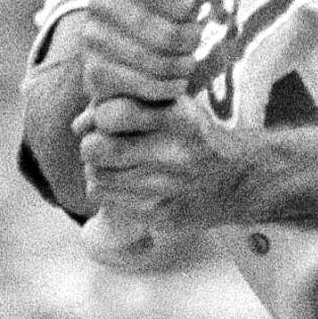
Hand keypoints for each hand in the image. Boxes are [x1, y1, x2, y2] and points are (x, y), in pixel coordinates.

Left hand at [77, 95, 244, 227]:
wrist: (240, 178)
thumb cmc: (194, 134)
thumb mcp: (171, 105)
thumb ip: (123, 104)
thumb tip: (77, 125)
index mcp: (179, 118)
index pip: (111, 114)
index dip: (101, 115)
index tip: (109, 118)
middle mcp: (175, 153)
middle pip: (96, 149)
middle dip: (92, 144)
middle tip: (103, 144)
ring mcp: (168, 189)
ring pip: (96, 177)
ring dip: (99, 168)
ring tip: (117, 164)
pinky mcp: (161, 214)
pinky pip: (108, 200)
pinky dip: (110, 190)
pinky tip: (129, 182)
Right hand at [80, 0, 210, 104]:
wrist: (124, 52)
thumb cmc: (162, 13)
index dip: (183, 3)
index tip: (190, 8)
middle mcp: (100, 1)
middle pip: (165, 32)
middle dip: (190, 39)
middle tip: (195, 39)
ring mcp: (93, 37)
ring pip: (157, 62)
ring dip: (182, 66)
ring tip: (187, 62)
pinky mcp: (94, 71)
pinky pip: (145, 85)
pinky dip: (168, 87)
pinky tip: (176, 82)